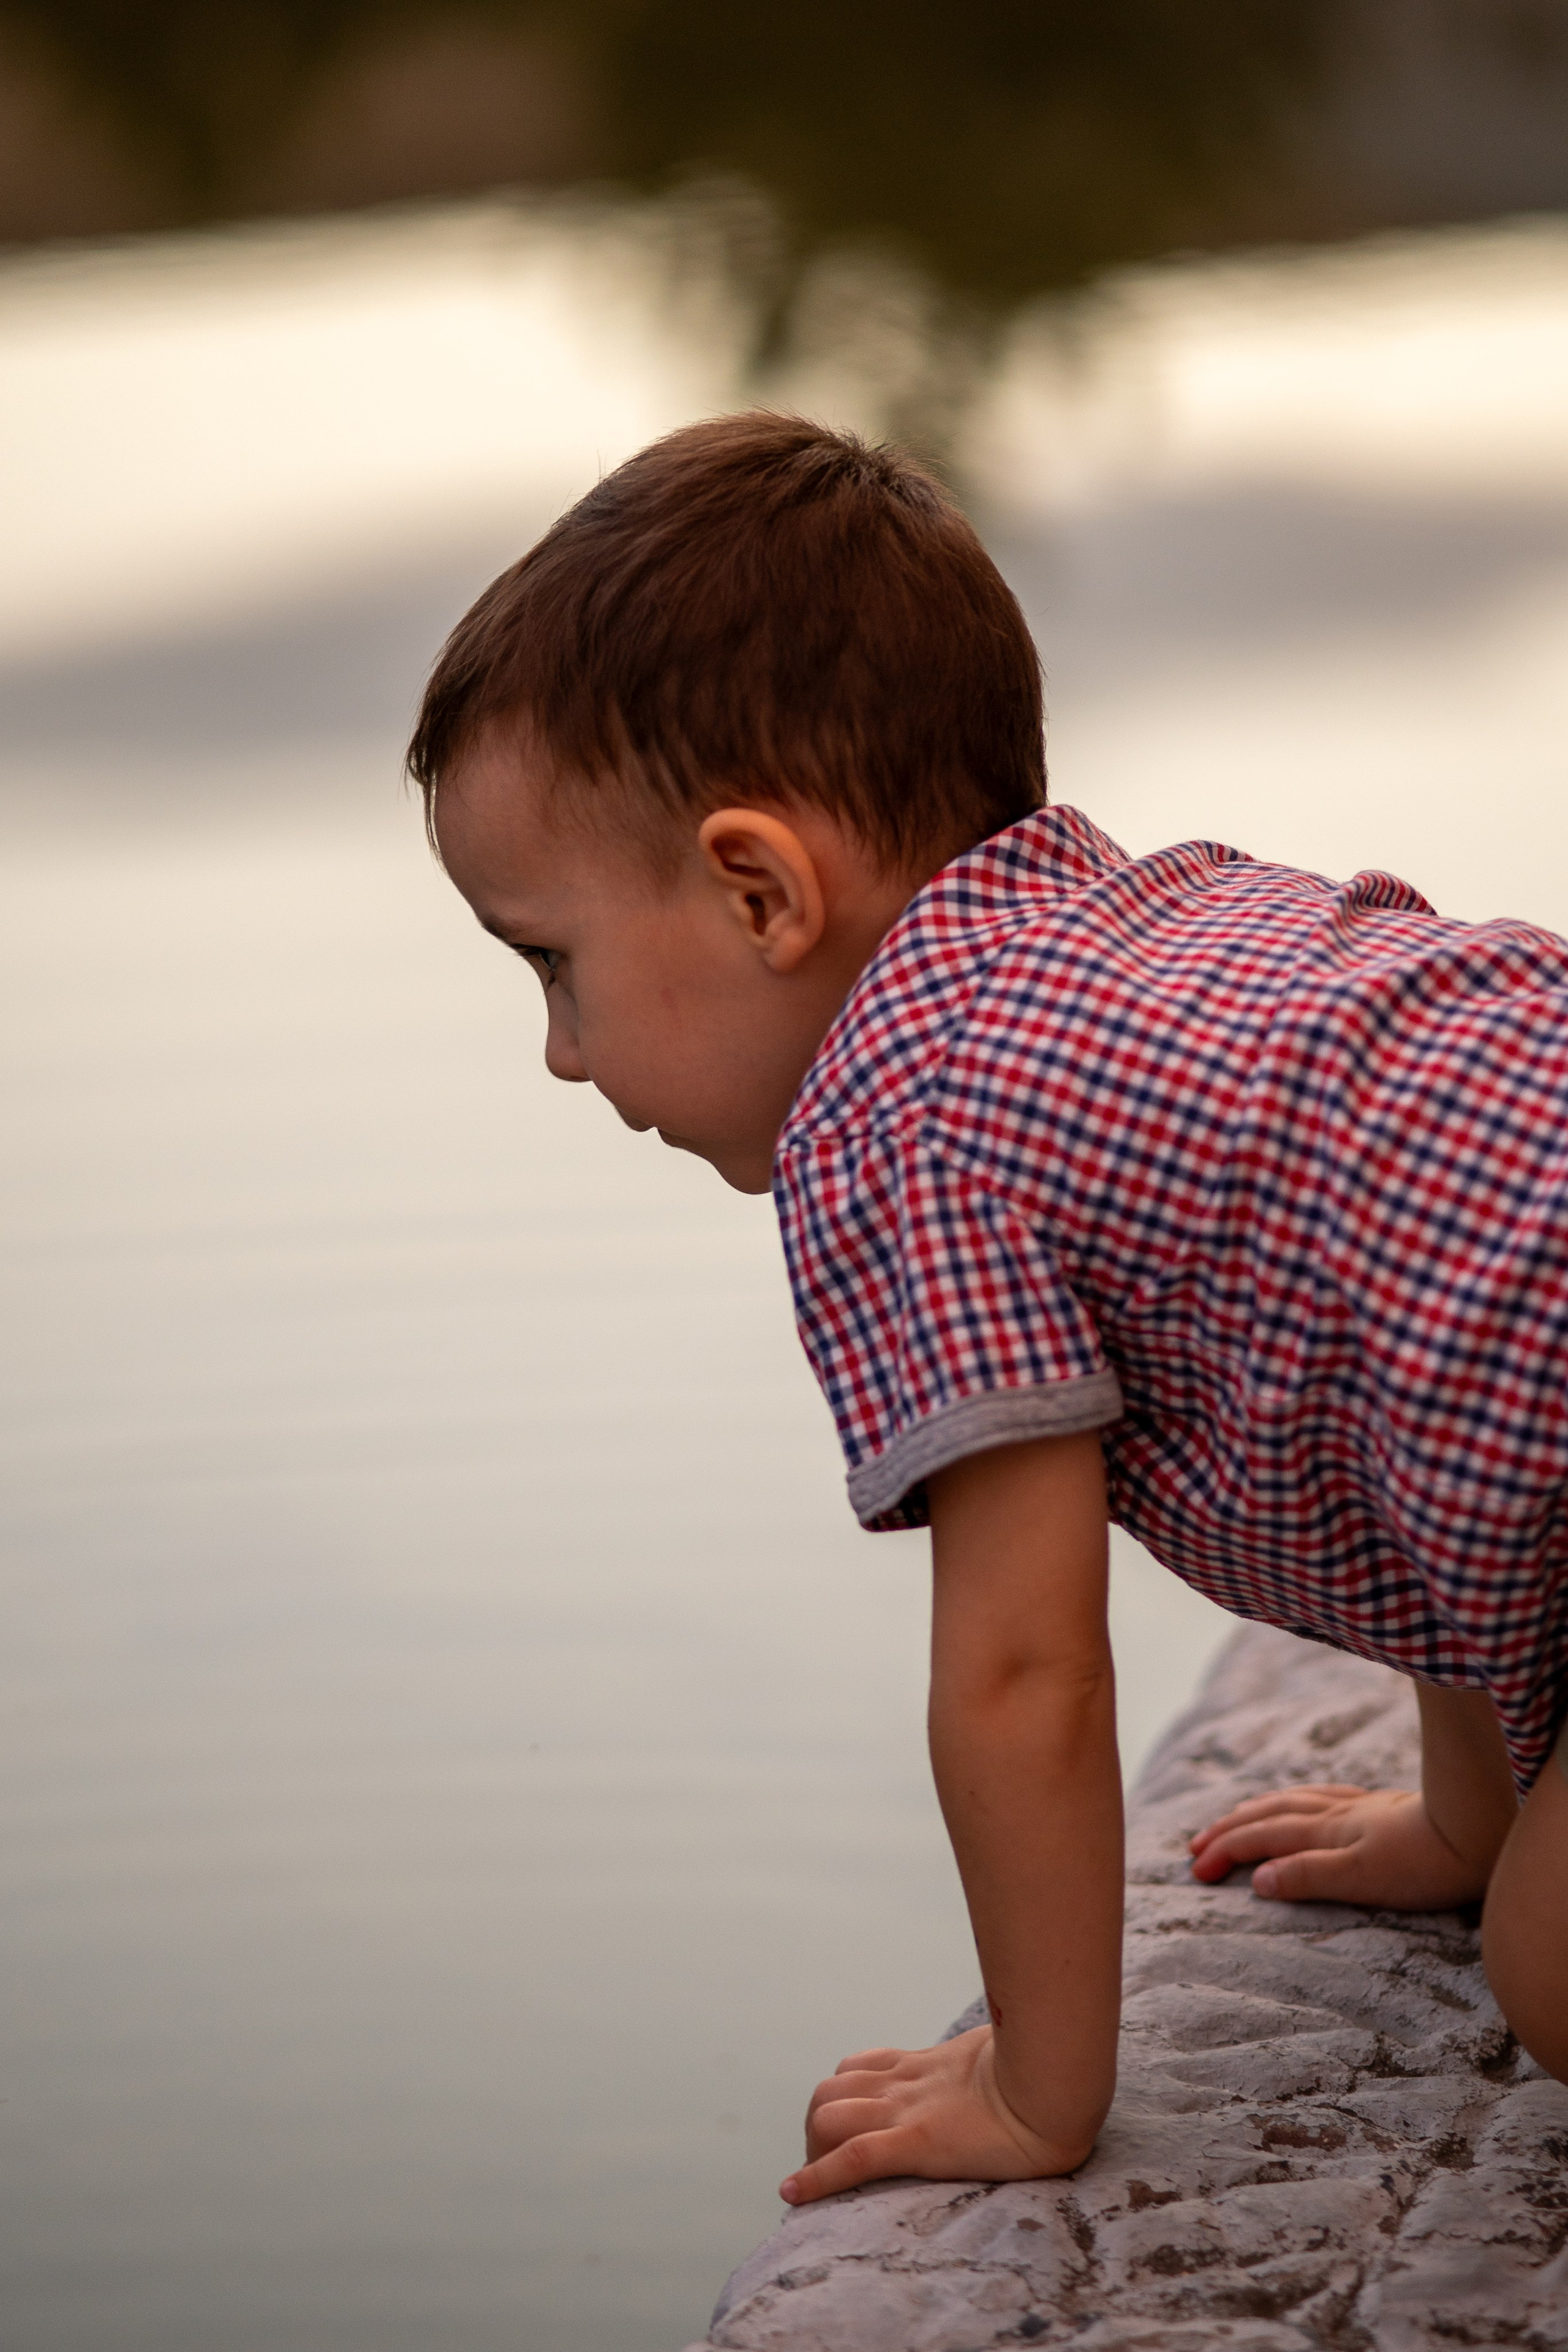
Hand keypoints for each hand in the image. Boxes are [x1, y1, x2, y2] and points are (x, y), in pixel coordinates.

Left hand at [779, 2024, 1090, 2206]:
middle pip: (829, 2093)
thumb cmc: (1044, 2067)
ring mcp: (908, 2110)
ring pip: (828, 2118)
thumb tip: (1005, 2065)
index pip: (857, 2069)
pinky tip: (793, 2195)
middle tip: (835, 2170)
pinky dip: (816, 2179)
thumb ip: (986, 2067)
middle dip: (818, 2132)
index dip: (840, 2101)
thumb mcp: (1005, 2058)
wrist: (1057, 2080)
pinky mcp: (918, 2141)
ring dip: (815, 2152)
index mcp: (925, 2066)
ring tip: (825, 2185)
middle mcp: (906, 2084)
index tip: (842, 2135)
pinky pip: (853, 2158)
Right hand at [1189, 1783, 1489, 1909]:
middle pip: (1268, 1815)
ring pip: (1291, 1801)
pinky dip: (1294, 1800)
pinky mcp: (1379, 1807)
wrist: (1475, 1833)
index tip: (1195, 1870)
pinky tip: (1301, 1804)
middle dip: (1228, 1830)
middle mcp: (1335, 1814)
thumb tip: (1257, 1880)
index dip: (1225, 1851)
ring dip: (1255, 1811)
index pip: (1261, 1839)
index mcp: (1325, 1832)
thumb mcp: (1360, 1878)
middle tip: (1195, 1847)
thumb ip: (1308, 1876)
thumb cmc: (1423, 1865)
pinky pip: (1320, 1796)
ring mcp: (1357, 1807)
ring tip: (1233, 1820)